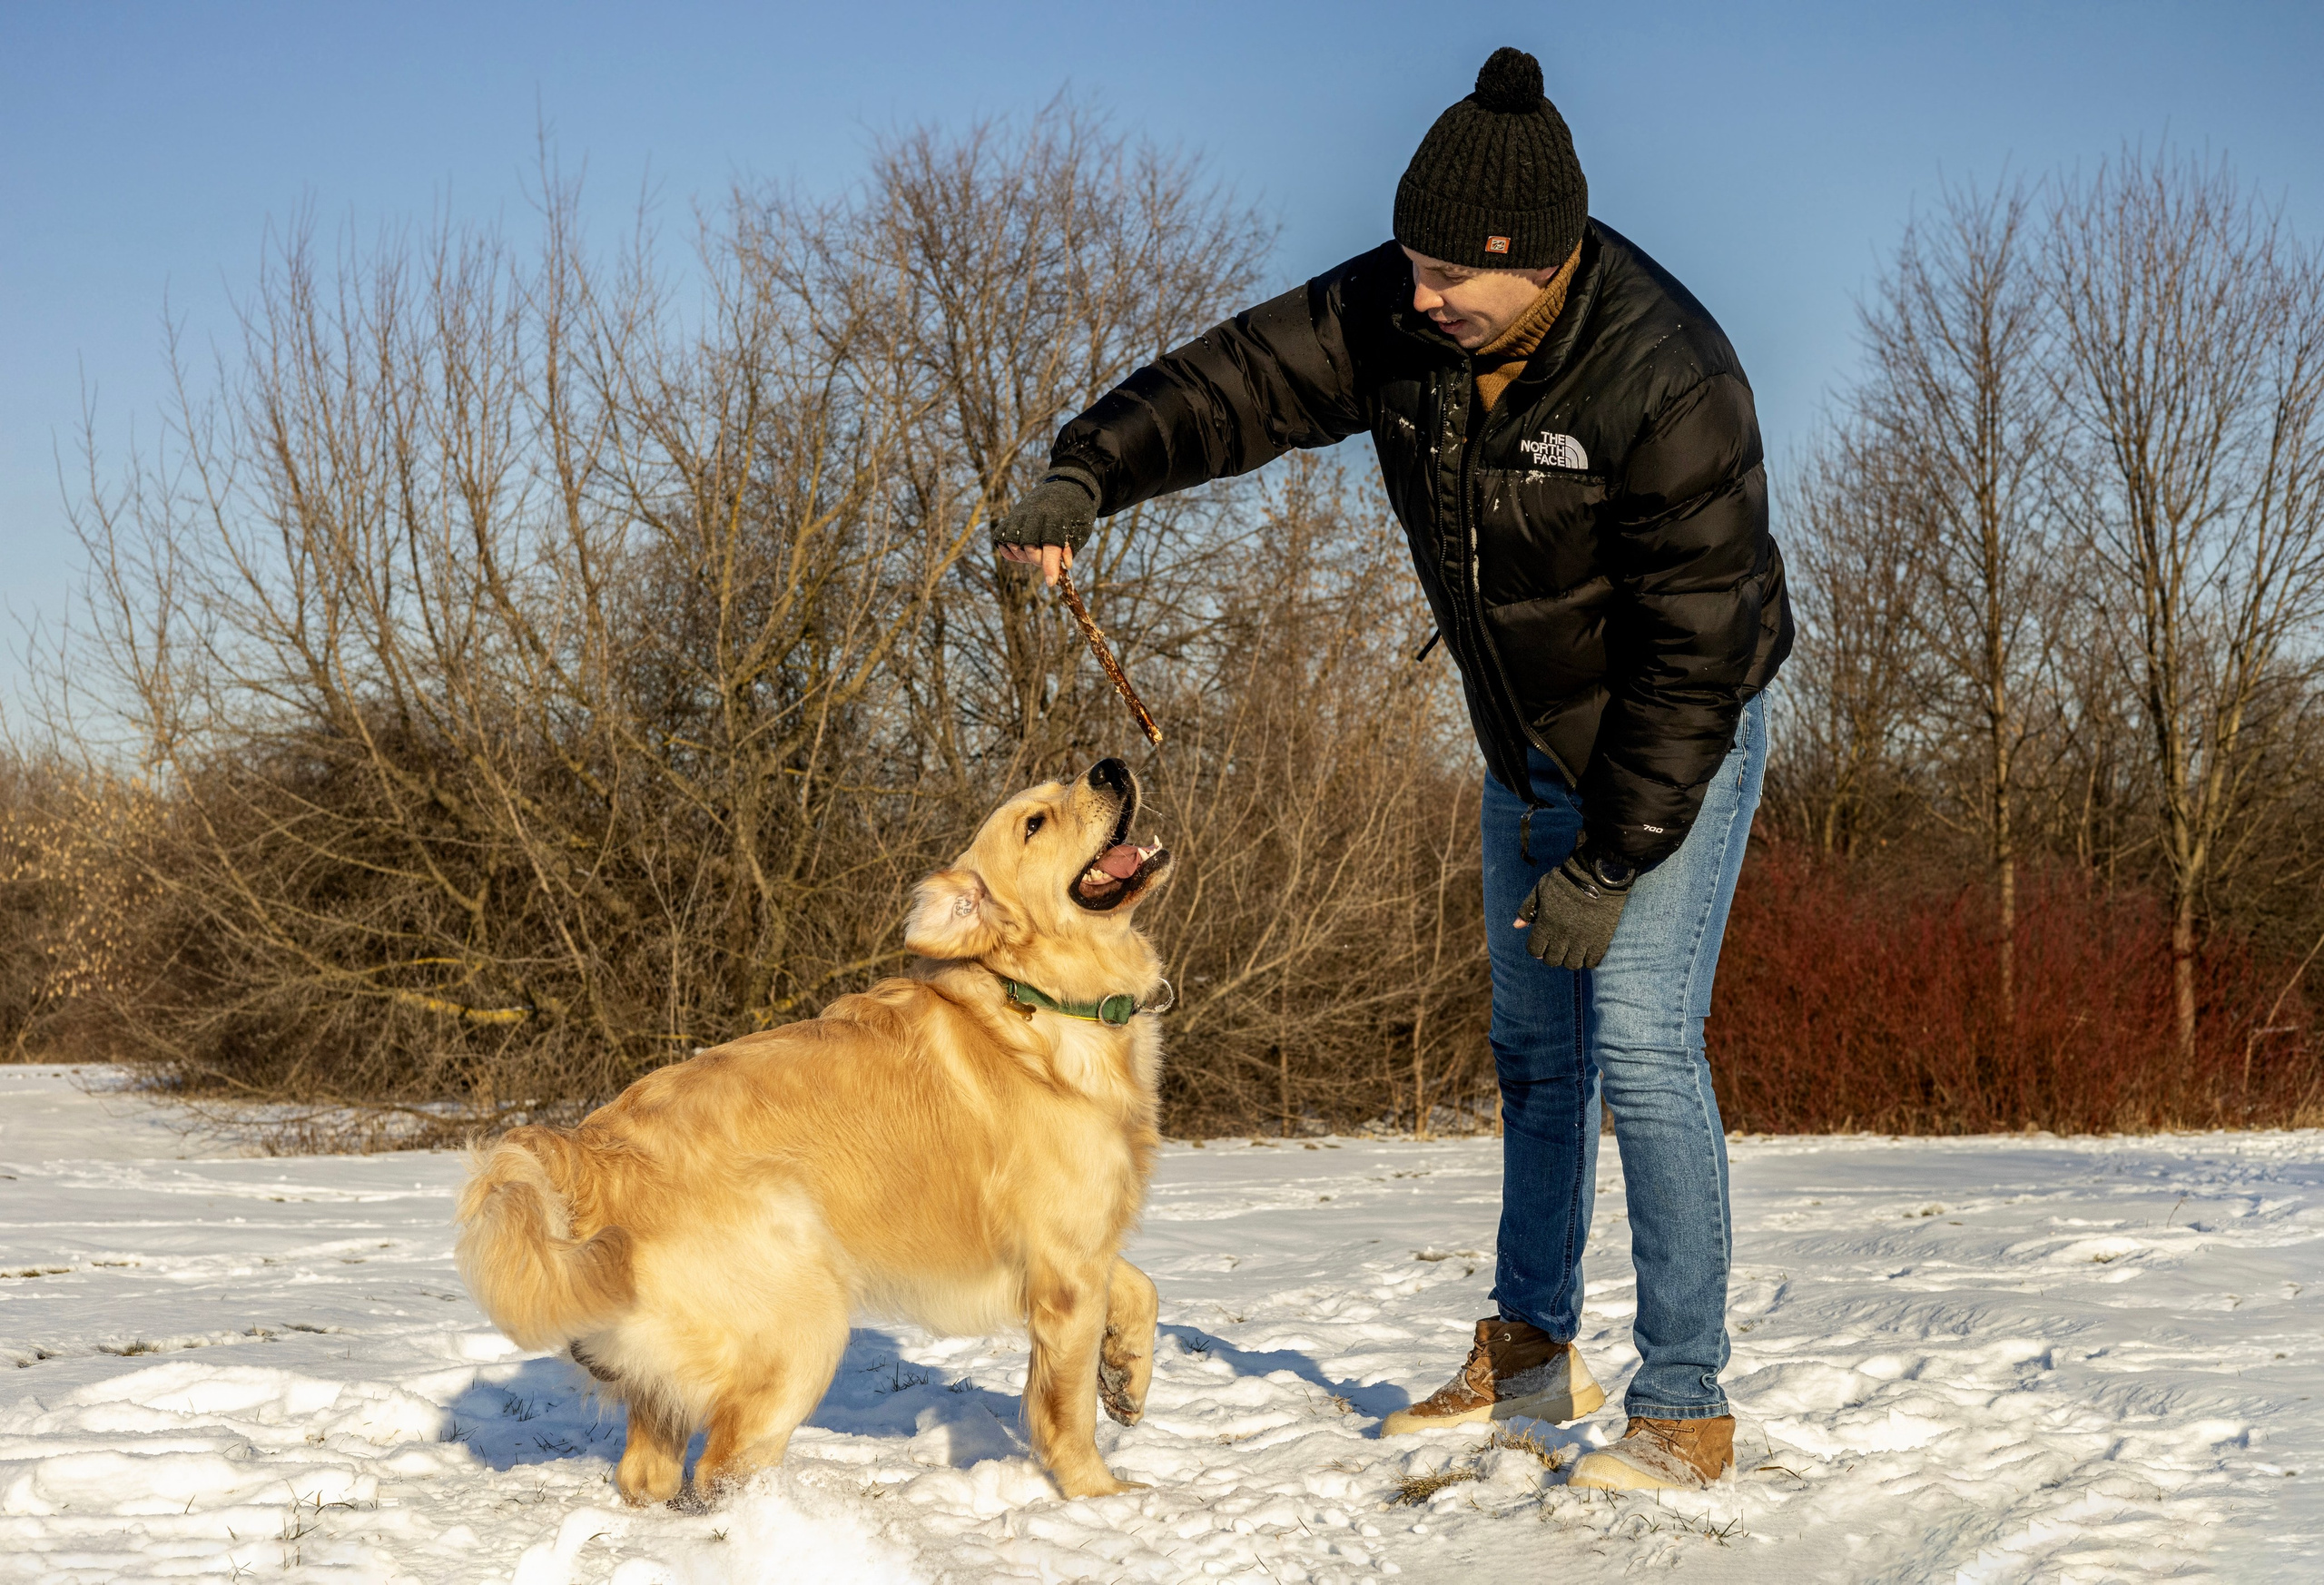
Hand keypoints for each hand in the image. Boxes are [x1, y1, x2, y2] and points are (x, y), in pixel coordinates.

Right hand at [992, 468, 1098, 587]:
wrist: (1064, 485)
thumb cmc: (1076, 511)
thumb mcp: (1081, 528)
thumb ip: (1071, 547)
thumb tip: (1065, 566)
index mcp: (1056, 516)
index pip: (1051, 545)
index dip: (1050, 565)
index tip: (1051, 582)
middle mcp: (1034, 513)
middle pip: (1029, 547)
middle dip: (1038, 560)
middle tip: (1047, 560)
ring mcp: (1020, 513)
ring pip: (1013, 543)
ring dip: (1023, 556)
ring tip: (1036, 553)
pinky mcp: (1011, 515)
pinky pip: (1001, 538)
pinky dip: (1008, 550)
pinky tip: (1021, 551)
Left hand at [1515, 849, 1632, 969]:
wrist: (1596, 874)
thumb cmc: (1565, 880)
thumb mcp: (1540, 890)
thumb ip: (1527, 909)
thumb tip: (1517, 926)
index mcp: (1546, 923)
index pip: (1534, 949)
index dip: (1535, 949)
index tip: (1541, 944)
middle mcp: (1562, 935)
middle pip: (1552, 960)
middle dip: (1551, 955)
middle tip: (1557, 947)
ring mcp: (1582, 939)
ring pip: (1571, 964)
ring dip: (1569, 960)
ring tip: (1572, 951)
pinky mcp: (1600, 939)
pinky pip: (1592, 962)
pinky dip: (1588, 961)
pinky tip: (1587, 952)